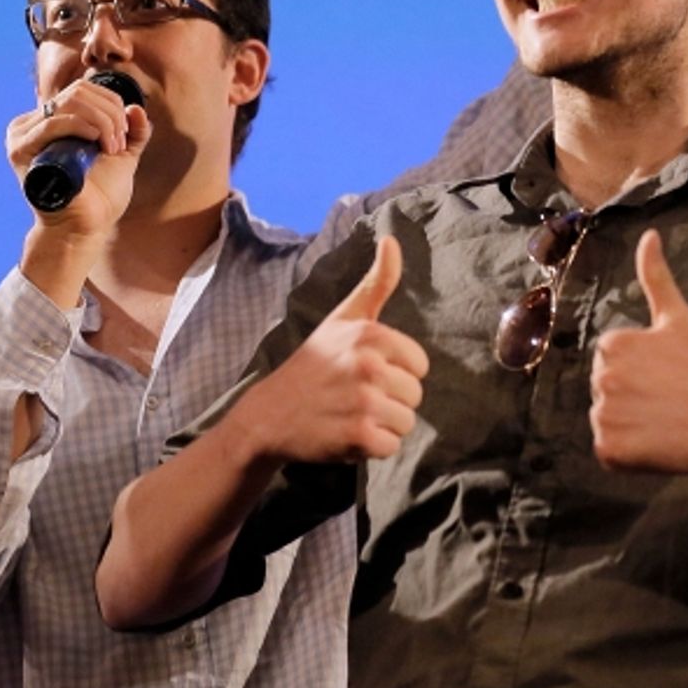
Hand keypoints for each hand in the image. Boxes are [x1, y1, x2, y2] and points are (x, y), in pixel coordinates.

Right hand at [6, 78, 151, 239]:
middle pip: (77, 92)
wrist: (87, 227)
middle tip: (120, 142)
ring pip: (68, 103)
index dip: (112, 103)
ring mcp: (24, 135)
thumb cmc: (100, 195)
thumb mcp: (123, 156)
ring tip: (112, 149)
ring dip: (101, 122)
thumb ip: (134, 133)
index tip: (126, 133)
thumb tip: (137, 108)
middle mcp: (34, 123)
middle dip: (110, 113)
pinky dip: (80, 126)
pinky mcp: (21, 150)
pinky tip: (95, 142)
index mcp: (54, 120)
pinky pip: (51, 124)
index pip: (83, 90)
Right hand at [240, 237, 428, 462]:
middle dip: (390, 402)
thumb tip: (393, 239)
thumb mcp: (343, 316)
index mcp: (370, 334)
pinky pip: (390, 447)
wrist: (268, 414)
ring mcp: (362, 401)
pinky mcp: (356, 435)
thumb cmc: (314, 364)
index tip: (366, 374)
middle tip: (354, 397)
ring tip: (350, 415)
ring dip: (382, 426)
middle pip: (415, 396)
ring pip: (406, 423)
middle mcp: (368, 364)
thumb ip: (376, 282)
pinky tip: (346, 435)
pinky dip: (371, 448)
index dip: (397, 373)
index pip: (419, 365)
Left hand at [590, 229, 687, 473]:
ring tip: (663, 421)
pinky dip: (628, 454)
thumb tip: (648, 234)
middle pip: (606, 388)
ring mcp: (602, 415)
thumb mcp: (680, 319)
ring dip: (629, 424)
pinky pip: (608, 451)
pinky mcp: (607, 449)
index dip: (641, 369)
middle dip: (631, 394)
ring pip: (607, 419)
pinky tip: (655, 444)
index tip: (666, 375)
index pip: (612, 359)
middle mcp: (600, 378)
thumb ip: (657, 277)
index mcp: (611, 344)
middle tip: (667, 399)